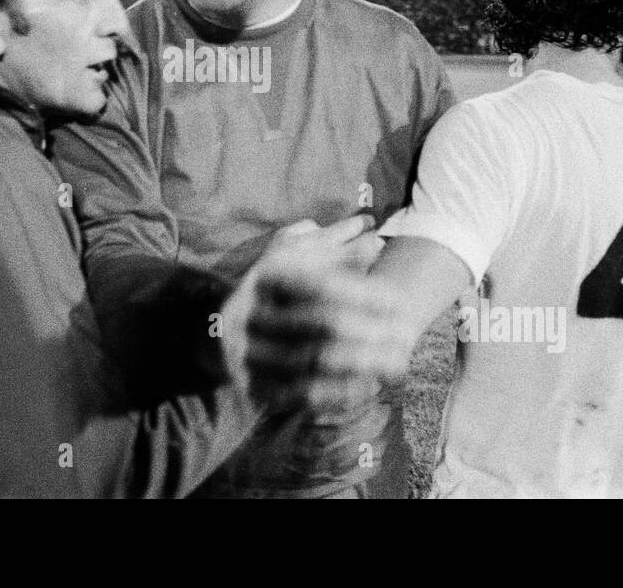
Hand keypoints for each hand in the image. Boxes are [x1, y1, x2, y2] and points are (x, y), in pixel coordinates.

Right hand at [218, 215, 381, 394]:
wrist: (216, 332)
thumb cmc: (269, 288)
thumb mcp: (293, 258)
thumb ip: (330, 245)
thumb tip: (368, 228)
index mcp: (263, 276)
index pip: (321, 283)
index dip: (364, 292)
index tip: (399, 300)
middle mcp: (251, 313)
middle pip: (321, 323)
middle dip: (370, 330)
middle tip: (406, 336)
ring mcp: (249, 353)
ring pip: (315, 361)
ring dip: (362, 364)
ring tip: (397, 363)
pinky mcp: (254, 387)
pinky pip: (302, 394)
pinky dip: (339, 393)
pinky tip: (369, 386)